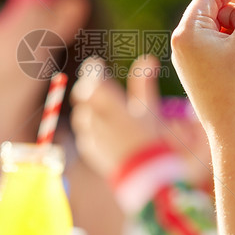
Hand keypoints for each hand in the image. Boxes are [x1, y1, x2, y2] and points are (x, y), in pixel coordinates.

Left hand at [70, 55, 166, 177]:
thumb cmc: (151, 139)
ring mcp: (91, 136)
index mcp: (113, 107)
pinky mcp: (89, 150)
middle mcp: (97, 121)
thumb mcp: (150, 110)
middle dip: (90, 89)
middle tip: (99, 85)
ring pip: (82, 115)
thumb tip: (147, 58)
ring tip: (105, 111)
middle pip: (83, 96)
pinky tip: (107, 131)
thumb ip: (144, 83)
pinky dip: (92, 129)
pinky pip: (85, 133)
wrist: (145, 176)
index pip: (92, 82)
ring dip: (90, 110)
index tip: (96, 65)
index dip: (93, 72)